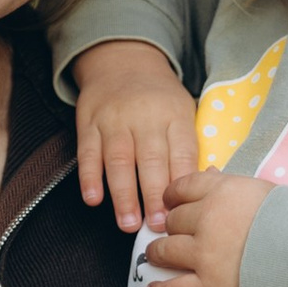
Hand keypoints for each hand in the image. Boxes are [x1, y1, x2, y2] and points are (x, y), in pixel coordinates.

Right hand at [73, 40, 198, 234]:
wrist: (123, 60)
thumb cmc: (159, 97)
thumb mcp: (183, 111)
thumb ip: (188, 147)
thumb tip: (200, 189)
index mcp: (175, 115)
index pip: (181, 152)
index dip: (180, 184)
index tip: (180, 213)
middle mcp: (145, 116)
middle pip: (150, 160)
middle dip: (154, 196)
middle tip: (156, 226)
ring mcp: (114, 120)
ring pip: (119, 160)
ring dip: (123, 195)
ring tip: (128, 224)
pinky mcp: (89, 123)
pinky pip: (87, 152)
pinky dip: (89, 177)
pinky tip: (93, 199)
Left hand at [140, 165, 269, 286]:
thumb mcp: (265, 191)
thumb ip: (232, 184)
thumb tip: (209, 173)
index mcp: (222, 191)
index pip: (183, 188)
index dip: (173, 196)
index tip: (171, 203)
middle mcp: (207, 219)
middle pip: (173, 220)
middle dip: (171, 227)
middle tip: (174, 234)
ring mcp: (205, 254)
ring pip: (165, 251)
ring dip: (158, 254)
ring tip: (156, 257)